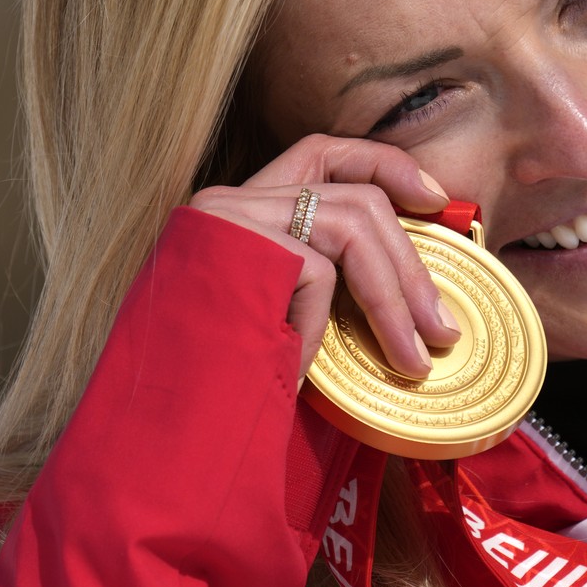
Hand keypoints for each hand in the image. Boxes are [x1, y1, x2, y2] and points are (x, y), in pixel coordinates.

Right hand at [188, 134, 460, 386]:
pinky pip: (318, 272)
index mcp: (238, 214)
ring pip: (353, 224)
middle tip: (441, 331)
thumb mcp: (274, 329)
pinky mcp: (235, 241)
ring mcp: (229, 218)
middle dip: (413, 267)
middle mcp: (228, 203)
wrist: (145, 434)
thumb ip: (322, 294)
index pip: (321, 152)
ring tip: (409, 362)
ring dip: (394, 300)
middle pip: (356, 197)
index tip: (435, 199)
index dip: (386, 164)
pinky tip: (300, 375)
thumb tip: (416, 301)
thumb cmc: (209, 394)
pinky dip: (323, 328)